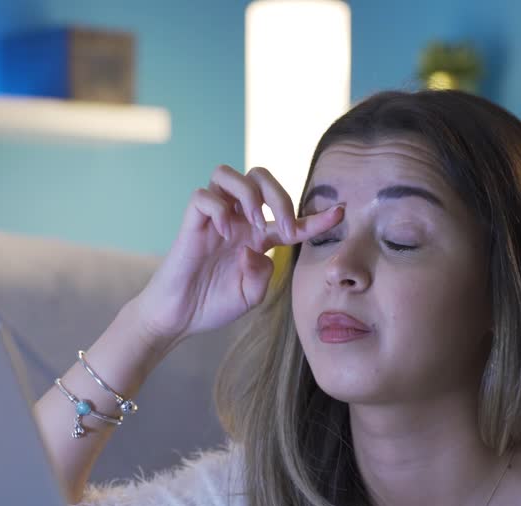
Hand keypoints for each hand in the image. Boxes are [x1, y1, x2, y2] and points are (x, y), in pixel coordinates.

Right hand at [132, 164, 343, 346]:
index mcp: (255, 236)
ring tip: (253, 224)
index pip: (290, 216)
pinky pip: (202, 197)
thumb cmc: (213, 304)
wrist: (180, 317)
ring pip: (227, 173)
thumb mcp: (252, 294)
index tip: (340, 214)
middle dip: (280, 195)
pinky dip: (218, 209)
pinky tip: (224, 234)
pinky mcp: (191, 224)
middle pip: (259, 177)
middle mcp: (235, 220)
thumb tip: (257, 247)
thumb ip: (264, 271)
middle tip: (284, 226)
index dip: (317, 216)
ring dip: (249, 194)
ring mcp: (213, 219)